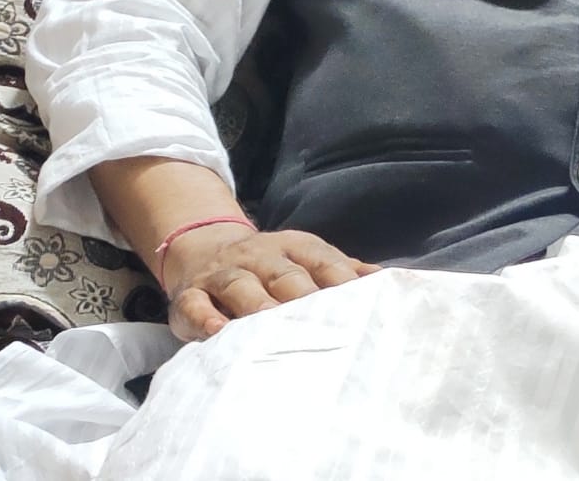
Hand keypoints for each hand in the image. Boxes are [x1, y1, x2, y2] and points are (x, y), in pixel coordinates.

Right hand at [161, 223, 380, 341]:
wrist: (203, 247)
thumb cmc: (270, 266)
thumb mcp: (305, 259)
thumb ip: (342, 271)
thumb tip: (387, 281)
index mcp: (294, 247)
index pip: (323, 260)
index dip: (342, 281)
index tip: (363, 307)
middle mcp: (261, 256)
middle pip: (285, 275)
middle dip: (303, 298)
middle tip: (323, 325)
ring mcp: (225, 274)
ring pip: (241, 287)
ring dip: (258, 307)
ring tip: (272, 330)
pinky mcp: (191, 294)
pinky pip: (196, 305)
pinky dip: (205, 318)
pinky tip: (216, 332)